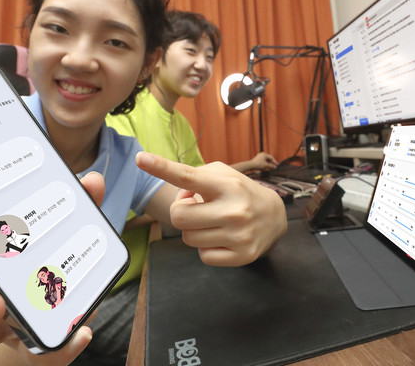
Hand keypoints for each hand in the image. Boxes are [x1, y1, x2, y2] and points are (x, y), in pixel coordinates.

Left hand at [136, 152, 286, 265]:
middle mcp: (233, 209)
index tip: (140, 158)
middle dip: (182, 212)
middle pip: (179, 215)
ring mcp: (238, 235)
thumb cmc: (239, 192)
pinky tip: (221, 238)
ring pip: (188, 238)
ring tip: (213, 223)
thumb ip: (195, 177)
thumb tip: (180, 197)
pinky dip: (206, 248)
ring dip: (194, 231)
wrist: (274, 218)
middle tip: (197, 208)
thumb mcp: (223, 175)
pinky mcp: (241, 256)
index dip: (162, 167)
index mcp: (226, 185)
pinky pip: (202, 255)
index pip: (188, 175)